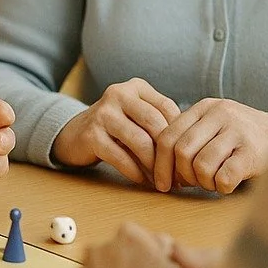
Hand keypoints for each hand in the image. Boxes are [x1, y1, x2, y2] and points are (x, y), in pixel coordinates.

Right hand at [50, 78, 180, 183]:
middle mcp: (118, 94)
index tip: (187, 157)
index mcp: (136, 87)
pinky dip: (136, 172)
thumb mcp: (138, 116)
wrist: (75, 133)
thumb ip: (161, 123)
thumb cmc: (117, 128)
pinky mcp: (91, 135)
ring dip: (154, 166)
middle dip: (169, 153)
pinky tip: (142, 180)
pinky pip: (121, 157)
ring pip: (140, 141)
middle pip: (155, 124)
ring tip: (161, 180)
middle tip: (178, 174)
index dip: (181, 134)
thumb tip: (192, 150)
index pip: (168, 108)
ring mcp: (103, 113)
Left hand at [152, 98, 267, 193]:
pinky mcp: (253, 152)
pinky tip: (227, 185)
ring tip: (213, 181)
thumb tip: (161, 171)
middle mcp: (219, 114)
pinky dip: (221, 187)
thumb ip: (188, 139)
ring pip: (201, 165)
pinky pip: (224, 177)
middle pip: (181, 151)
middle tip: (193, 183)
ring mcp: (237, 131)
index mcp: (203, 107)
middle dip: (182, 174)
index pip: (168, 136)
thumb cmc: (239, 137)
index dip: (160, 164)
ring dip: (204, 182)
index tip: (162, 183)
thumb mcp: (213, 125)